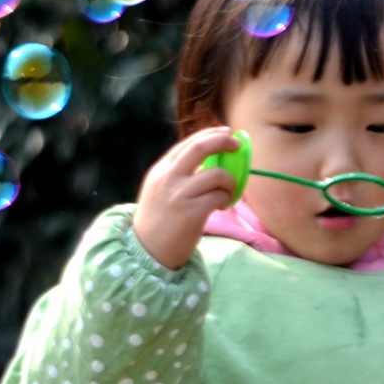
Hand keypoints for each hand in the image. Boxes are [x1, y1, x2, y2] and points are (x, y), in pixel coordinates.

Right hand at [132, 126, 241, 270]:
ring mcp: (180, 195)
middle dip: (223, 141)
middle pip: (200, 148)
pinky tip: (221, 206)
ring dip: (230, 181)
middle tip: (237, 144)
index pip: (188, 144)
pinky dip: (226, 199)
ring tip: (228, 192)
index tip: (226, 132)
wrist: (147, 250)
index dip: (210, 134)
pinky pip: (219, 197)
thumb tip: (212, 159)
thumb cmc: (158, 221)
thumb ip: (178, 174)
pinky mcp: (192, 213)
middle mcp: (168, 178)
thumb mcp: (159, 190)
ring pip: (217, 174)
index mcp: (160, 170)